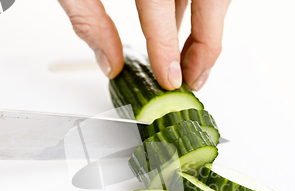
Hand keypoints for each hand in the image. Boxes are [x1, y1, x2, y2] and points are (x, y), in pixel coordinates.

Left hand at [58, 0, 229, 90]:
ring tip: (189, 60)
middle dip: (206, 46)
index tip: (170, 78)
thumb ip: (88, 18)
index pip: (162, 7)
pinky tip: (182, 26)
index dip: (169, 49)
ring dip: (205, 29)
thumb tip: (109, 59)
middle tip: (193, 77)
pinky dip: (195, 7)